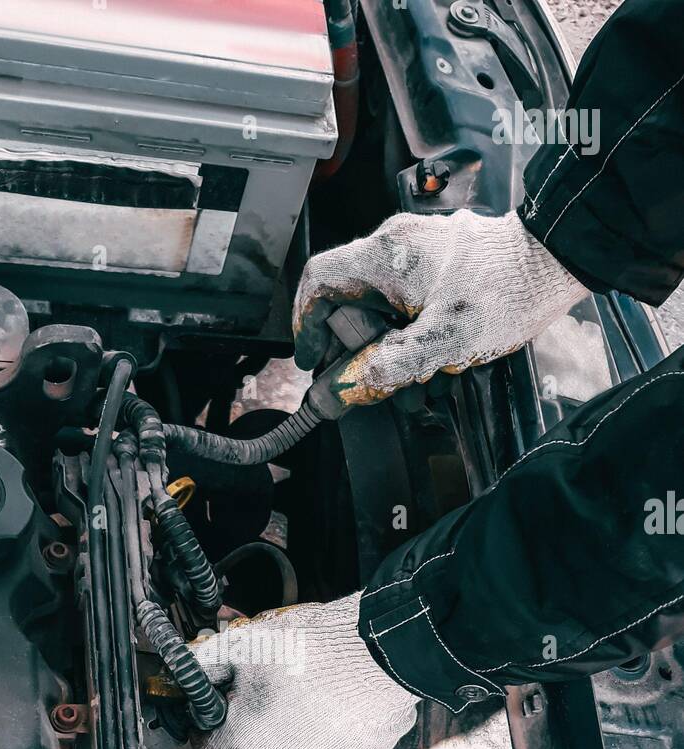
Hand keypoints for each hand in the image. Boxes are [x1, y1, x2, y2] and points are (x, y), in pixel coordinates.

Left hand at [191, 593, 417, 748]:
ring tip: (307, 702)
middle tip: (271, 693)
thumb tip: (184, 672)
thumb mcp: (243, 646)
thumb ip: (204, 666)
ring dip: (289, 740)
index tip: (225, 705)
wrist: (381, 654)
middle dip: (251, 727)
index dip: (211, 721)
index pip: (205, 746)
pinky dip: (325, 747)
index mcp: (241, 747)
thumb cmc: (314, 650)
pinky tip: (333, 717)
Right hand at [293, 209, 586, 405]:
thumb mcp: (443, 342)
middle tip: (368, 382)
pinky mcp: (442, 257)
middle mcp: (395, 242)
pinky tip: (433, 359)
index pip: (318, 282)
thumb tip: (345, 388)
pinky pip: (408, 295)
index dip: (306, 325)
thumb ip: (389, 367)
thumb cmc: (506, 293)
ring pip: (381, 301)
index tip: (313, 360)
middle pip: (349, 298)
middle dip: (355, 347)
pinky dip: (410, 329)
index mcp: (385, 256)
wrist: (558, 258)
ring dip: (387, 345)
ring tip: (411, 381)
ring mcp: (420, 247)